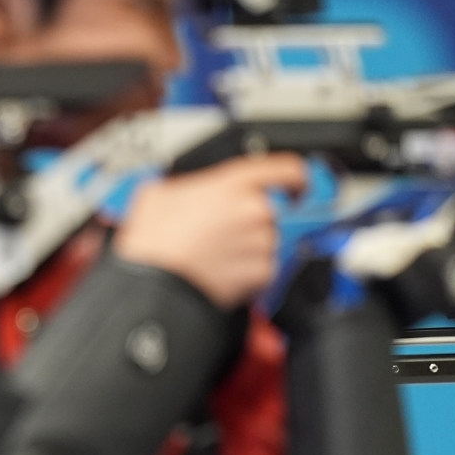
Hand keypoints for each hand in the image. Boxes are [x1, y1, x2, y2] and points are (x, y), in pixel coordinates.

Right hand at [113, 154, 308, 307]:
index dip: (298, 179)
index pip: (291, 170)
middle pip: (289, 210)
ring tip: (225, 253)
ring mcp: (263, 243)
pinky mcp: (263, 274)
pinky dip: (254, 271)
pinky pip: (270, 268)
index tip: (300, 187)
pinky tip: (226, 269)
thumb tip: (190, 192)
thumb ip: (192, 186)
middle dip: (273, 220)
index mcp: (236, 182)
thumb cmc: (154, 241)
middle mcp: (256, 210)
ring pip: (278, 241)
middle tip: (246, 229)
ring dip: (259, 247)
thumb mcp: (162, 193)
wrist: (154, 283)